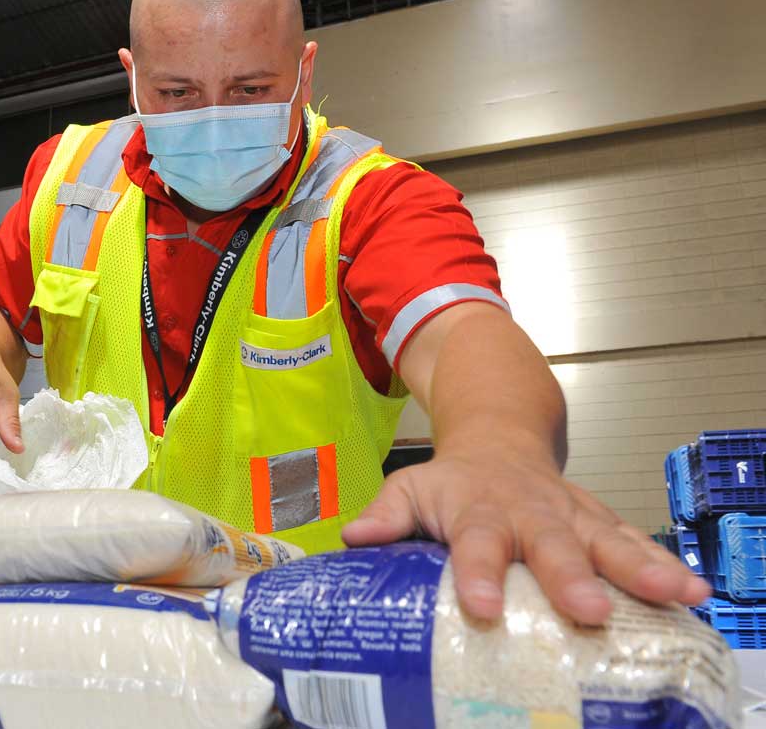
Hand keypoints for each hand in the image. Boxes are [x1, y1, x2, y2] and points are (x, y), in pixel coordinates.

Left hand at [341, 454, 710, 624]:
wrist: (498, 437)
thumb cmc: (452, 481)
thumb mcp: (411, 489)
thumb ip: (386, 515)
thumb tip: (354, 539)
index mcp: (478, 510)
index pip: (476, 544)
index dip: (477, 573)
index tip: (481, 606)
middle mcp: (529, 512)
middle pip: (551, 545)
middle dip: (571, 576)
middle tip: (588, 609)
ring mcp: (570, 515)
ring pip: (608, 540)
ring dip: (640, 568)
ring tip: (675, 594)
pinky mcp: (599, 521)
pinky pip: (633, 541)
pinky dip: (663, 563)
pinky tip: (693, 590)